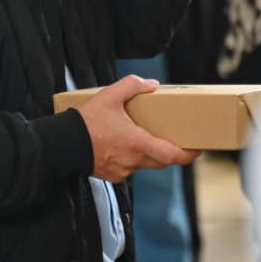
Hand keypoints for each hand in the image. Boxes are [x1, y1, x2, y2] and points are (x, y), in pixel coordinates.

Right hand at [78, 75, 197, 181]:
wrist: (63, 145)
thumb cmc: (87, 122)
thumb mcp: (109, 96)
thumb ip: (132, 85)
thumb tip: (152, 85)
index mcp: (138, 143)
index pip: (172, 155)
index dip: (188, 154)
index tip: (197, 150)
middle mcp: (133, 161)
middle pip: (161, 161)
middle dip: (169, 151)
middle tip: (174, 140)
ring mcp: (123, 171)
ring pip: (144, 164)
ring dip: (147, 153)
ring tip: (142, 137)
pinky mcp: (112, 176)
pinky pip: (129, 168)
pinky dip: (131, 158)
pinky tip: (122, 146)